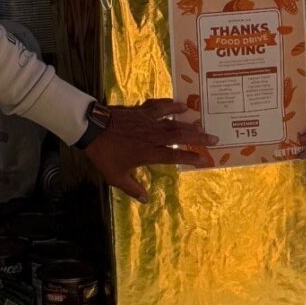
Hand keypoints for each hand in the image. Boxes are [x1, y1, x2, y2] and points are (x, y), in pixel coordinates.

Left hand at [80, 98, 213, 199]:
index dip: (191, 157)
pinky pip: (159, 106)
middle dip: (199, 137)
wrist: (91, 128)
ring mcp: (148, 121)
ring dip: (189, 122)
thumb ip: (133, 188)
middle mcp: (152, 136)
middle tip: (214, 137)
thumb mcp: (116, 176)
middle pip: (180, 135)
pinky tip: (181, 104)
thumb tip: (146, 200)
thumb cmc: (104, 154)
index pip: (175, 156)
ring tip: (202, 123)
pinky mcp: (141, 110)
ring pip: (173, 121)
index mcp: (148, 152)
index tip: (205, 159)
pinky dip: (171, 105)